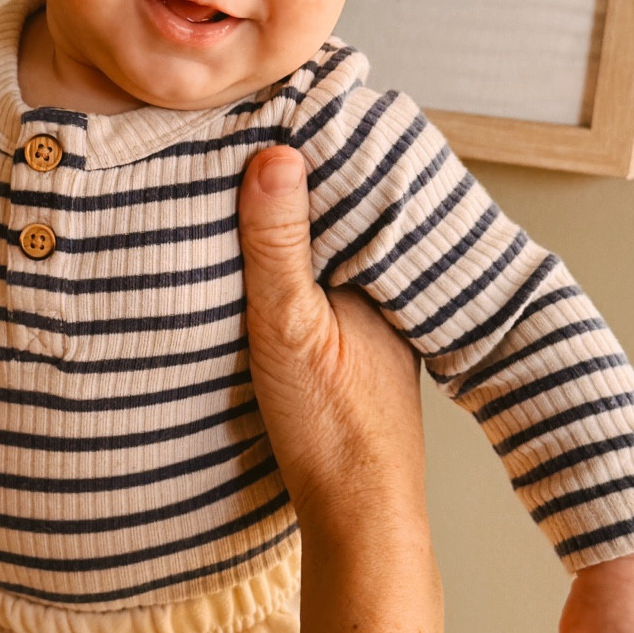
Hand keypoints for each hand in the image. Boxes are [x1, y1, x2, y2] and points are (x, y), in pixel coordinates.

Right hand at [238, 145, 425, 540]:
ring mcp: (377, 318)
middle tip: (244, 137)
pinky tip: (264, 265)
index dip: (310, 151)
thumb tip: (274, 155)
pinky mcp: (358, 348)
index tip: (263, 115)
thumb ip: (278, 248)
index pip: (349, 187)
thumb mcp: (290, 328)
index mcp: (384, 270)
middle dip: (302, 183)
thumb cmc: (334, 432)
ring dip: (297, 229)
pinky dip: (299, 270)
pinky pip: (326, 287)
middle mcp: (388, 288)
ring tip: (245, 185)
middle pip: (339, 217)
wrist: (358, 517)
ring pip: (332, 254)